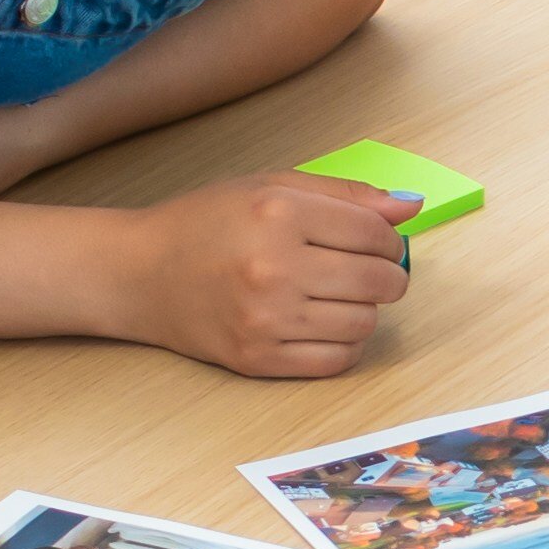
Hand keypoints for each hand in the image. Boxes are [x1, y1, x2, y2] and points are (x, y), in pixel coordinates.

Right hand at [116, 172, 415, 378]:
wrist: (139, 274)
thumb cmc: (205, 224)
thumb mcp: (270, 187)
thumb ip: (344, 195)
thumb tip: (410, 208)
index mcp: (279, 214)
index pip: (377, 235)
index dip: (389, 240)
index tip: (377, 242)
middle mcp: (274, 267)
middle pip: (378, 282)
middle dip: (387, 276)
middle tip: (368, 271)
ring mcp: (265, 319)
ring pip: (364, 324)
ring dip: (365, 311)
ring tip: (338, 295)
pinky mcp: (257, 358)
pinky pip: (336, 361)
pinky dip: (345, 344)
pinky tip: (325, 324)